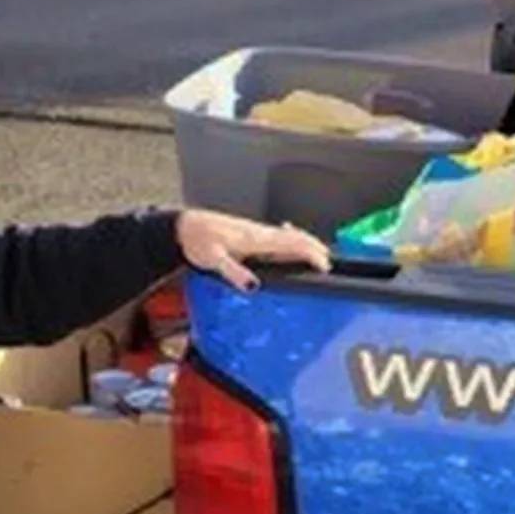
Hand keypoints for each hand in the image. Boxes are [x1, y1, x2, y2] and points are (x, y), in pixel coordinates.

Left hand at [176, 209, 330, 290]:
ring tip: (320, 253)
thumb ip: (234, 272)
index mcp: (255, 239)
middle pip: (295, 237)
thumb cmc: (197, 241)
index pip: (291, 243)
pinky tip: (291, 237)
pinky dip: (293, 238)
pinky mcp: (251, 234)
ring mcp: (257, 233)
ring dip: (306, 242)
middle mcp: (260, 233)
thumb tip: (255, 286)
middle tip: (329, 262)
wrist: (185, 226)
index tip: (324, 265)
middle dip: (315, 248)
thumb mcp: (213, 260)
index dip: (310, 254)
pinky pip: (279, 235)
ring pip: (289, 235)